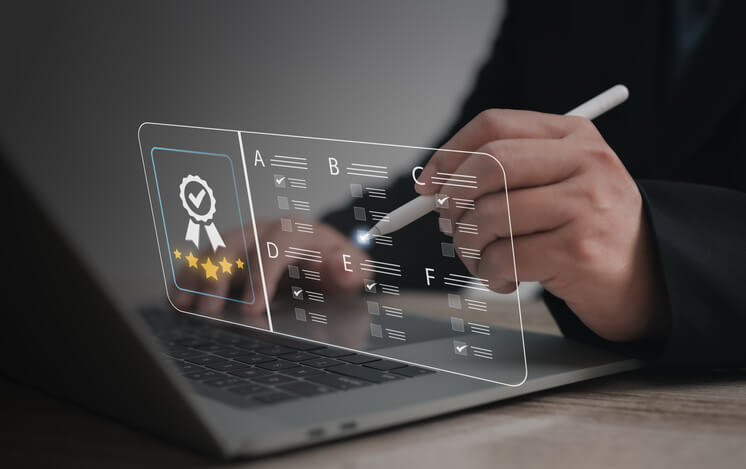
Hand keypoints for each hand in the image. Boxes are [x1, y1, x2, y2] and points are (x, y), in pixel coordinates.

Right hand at [172, 218, 366, 315]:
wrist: (327, 257)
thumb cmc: (337, 265)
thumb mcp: (354, 269)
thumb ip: (352, 269)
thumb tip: (340, 264)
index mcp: (298, 232)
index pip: (276, 245)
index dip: (261, 275)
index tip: (252, 308)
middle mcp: (265, 231)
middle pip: (236, 242)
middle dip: (218, 274)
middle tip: (208, 309)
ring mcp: (244, 240)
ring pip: (213, 249)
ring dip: (195, 275)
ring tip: (182, 303)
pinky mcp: (230, 254)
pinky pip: (203, 260)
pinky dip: (187, 277)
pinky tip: (176, 297)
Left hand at [417, 109, 668, 341]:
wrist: (648, 277)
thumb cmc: (587, 227)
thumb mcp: (559, 182)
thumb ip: (504, 175)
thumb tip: (434, 187)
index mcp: (574, 135)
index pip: (494, 126)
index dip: (450, 154)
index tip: (429, 184)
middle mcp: (585, 162)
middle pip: (489, 165)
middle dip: (454, 199)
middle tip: (450, 224)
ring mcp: (585, 205)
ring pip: (489, 217)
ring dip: (469, 246)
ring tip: (482, 259)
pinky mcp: (578, 250)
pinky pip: (503, 258)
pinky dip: (488, 274)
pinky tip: (503, 278)